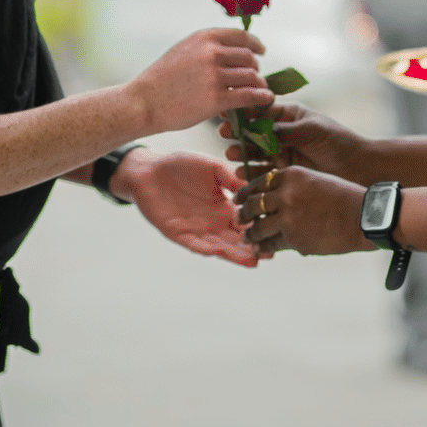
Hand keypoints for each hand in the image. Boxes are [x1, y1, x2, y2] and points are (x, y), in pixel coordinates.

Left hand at [111, 149, 258, 267]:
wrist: (149, 170)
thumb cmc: (181, 166)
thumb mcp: (211, 168)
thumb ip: (230, 178)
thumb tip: (252, 187)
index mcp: (224, 207)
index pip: (246, 222)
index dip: (260, 227)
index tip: (277, 232)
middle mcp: (213, 222)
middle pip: (236, 239)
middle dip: (252, 247)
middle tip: (270, 254)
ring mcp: (196, 230)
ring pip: (218, 246)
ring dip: (233, 254)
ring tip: (251, 260)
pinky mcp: (177, 233)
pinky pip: (193, 243)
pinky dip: (203, 248)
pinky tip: (215, 252)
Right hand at [126, 28, 272, 134]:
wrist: (144, 102)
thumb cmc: (161, 79)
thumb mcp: (183, 50)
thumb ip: (207, 47)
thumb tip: (232, 49)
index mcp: (204, 38)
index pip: (241, 36)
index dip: (255, 44)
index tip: (260, 51)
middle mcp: (212, 53)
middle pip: (249, 58)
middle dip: (255, 67)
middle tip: (255, 76)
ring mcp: (215, 76)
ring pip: (252, 76)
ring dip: (259, 83)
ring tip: (260, 89)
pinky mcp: (217, 99)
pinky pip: (250, 95)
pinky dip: (262, 97)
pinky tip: (266, 99)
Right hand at [217, 103, 374, 184]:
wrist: (358, 168)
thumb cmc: (338, 142)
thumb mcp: (311, 131)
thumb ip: (285, 131)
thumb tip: (259, 129)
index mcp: (289, 115)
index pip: (262, 110)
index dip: (244, 112)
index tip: (228, 113)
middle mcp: (282, 133)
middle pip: (254, 131)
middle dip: (238, 133)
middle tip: (225, 135)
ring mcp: (282, 152)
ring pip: (255, 152)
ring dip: (242, 153)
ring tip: (232, 155)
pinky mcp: (284, 171)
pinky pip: (263, 171)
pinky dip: (252, 172)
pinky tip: (243, 173)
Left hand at [234, 166, 374, 256]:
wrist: (364, 217)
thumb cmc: (345, 197)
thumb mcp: (316, 179)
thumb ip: (293, 186)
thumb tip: (273, 196)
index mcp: (291, 175)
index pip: (259, 182)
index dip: (246, 191)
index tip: (239, 197)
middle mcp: (286, 194)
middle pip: (253, 204)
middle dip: (243, 213)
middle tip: (237, 217)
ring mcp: (288, 218)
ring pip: (258, 226)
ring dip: (249, 233)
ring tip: (245, 236)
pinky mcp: (293, 239)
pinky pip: (272, 243)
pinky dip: (263, 247)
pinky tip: (258, 248)